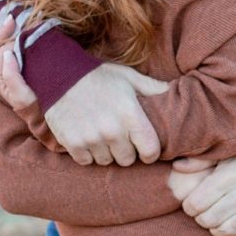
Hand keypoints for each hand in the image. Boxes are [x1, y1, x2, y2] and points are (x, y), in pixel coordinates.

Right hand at [44, 61, 169, 165]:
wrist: (58, 74)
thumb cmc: (98, 76)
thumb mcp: (129, 77)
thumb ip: (153, 88)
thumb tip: (177, 93)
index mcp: (130, 114)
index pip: (150, 150)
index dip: (150, 152)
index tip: (145, 148)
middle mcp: (112, 130)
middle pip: (127, 160)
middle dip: (126, 151)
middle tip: (119, 138)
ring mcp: (91, 138)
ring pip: (106, 161)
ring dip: (106, 152)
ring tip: (101, 135)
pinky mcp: (73, 144)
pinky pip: (87, 161)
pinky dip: (87, 153)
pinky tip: (86, 137)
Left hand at [168, 142, 235, 235]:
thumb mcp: (226, 154)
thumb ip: (201, 162)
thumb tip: (178, 166)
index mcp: (226, 177)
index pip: (194, 204)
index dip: (189, 208)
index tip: (193, 206)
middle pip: (208, 220)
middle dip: (202, 220)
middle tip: (205, 216)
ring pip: (226, 232)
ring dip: (217, 232)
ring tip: (218, 225)